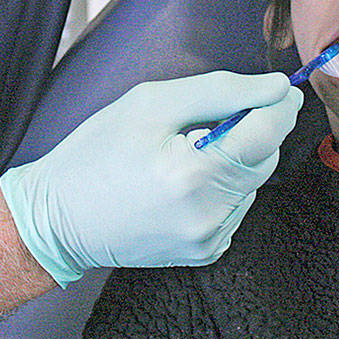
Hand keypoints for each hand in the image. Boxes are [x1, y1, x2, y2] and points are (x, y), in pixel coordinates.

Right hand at [0, 71, 301, 285]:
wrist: (58, 218)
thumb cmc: (96, 153)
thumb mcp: (149, 104)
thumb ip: (219, 92)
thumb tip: (274, 88)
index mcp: (193, 175)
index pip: (266, 133)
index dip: (279, 104)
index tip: (280, 86)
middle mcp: (209, 215)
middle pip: (264, 158)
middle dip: (249, 130)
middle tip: (205, 117)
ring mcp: (209, 240)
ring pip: (251, 183)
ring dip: (232, 160)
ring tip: (181, 154)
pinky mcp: (206, 252)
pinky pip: (234, 207)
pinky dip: (220, 187)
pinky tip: (180, 182)